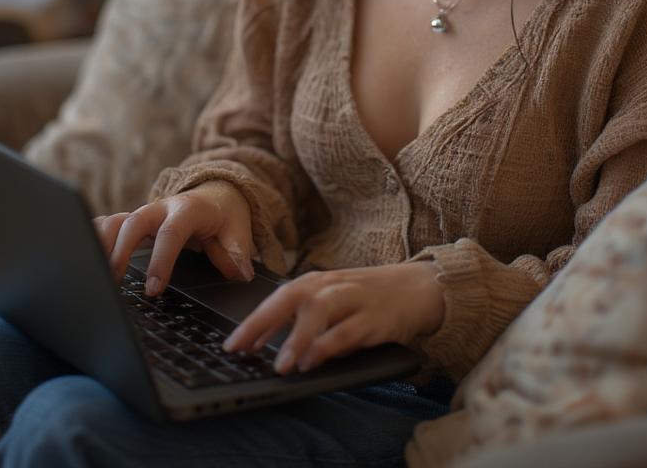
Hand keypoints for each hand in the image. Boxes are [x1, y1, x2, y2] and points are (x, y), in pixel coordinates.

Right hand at [94, 180, 257, 294]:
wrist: (217, 193)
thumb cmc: (226, 215)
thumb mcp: (238, 229)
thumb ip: (237, 249)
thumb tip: (239, 270)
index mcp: (189, 210)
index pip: (172, 232)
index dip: (162, 259)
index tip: (154, 289)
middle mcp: (162, 208)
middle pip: (134, 222)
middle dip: (121, 251)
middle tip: (113, 282)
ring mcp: (145, 213)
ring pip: (116, 220)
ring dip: (100, 242)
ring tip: (89, 271)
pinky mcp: (133, 222)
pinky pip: (109, 224)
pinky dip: (93, 237)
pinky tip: (82, 256)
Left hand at [221, 260, 444, 373]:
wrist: (416, 287)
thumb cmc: (367, 297)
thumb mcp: (331, 301)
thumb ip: (300, 318)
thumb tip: (261, 341)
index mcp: (316, 282)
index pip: (276, 299)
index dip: (252, 321)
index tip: (230, 345)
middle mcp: (331, 286)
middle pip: (290, 298)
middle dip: (261, 323)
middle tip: (240, 349)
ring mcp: (353, 300)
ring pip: (318, 312)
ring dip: (296, 337)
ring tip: (279, 364)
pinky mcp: (375, 319)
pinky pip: (348, 332)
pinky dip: (328, 346)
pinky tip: (313, 360)